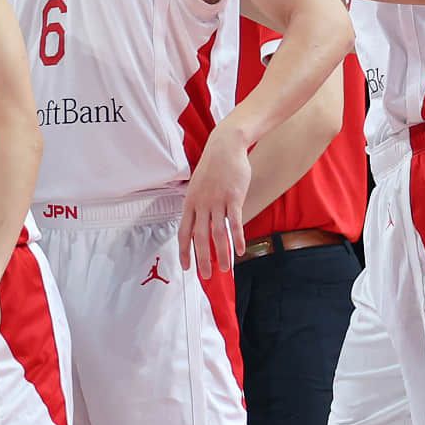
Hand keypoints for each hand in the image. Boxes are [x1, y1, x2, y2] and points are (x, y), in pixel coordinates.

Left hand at [180, 119, 250, 274]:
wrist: (225, 148)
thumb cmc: (213, 169)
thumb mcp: (198, 187)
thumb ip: (198, 207)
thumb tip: (200, 225)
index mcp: (190, 204)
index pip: (184, 233)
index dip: (184, 251)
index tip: (186, 268)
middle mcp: (201, 205)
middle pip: (200, 238)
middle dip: (202, 259)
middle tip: (206, 276)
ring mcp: (217, 202)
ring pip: (217, 234)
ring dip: (221, 254)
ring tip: (225, 269)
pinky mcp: (233, 198)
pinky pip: (235, 223)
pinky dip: (237, 238)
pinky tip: (240, 251)